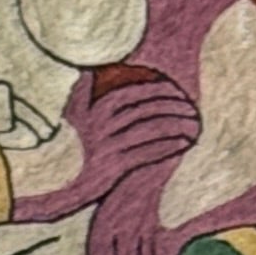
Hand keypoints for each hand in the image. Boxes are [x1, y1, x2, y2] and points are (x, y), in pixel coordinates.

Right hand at [45, 69, 200, 207]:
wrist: (62, 186)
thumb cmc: (72, 148)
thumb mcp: (73, 116)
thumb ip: (83, 90)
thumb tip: (93, 68)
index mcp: (95, 109)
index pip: (134, 91)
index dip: (158, 88)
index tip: (177, 88)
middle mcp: (102, 126)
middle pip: (146, 109)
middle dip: (173, 105)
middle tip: (191, 106)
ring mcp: (109, 146)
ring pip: (151, 129)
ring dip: (176, 124)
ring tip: (193, 123)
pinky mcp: (116, 167)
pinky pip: (149, 152)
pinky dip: (169, 146)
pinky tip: (184, 143)